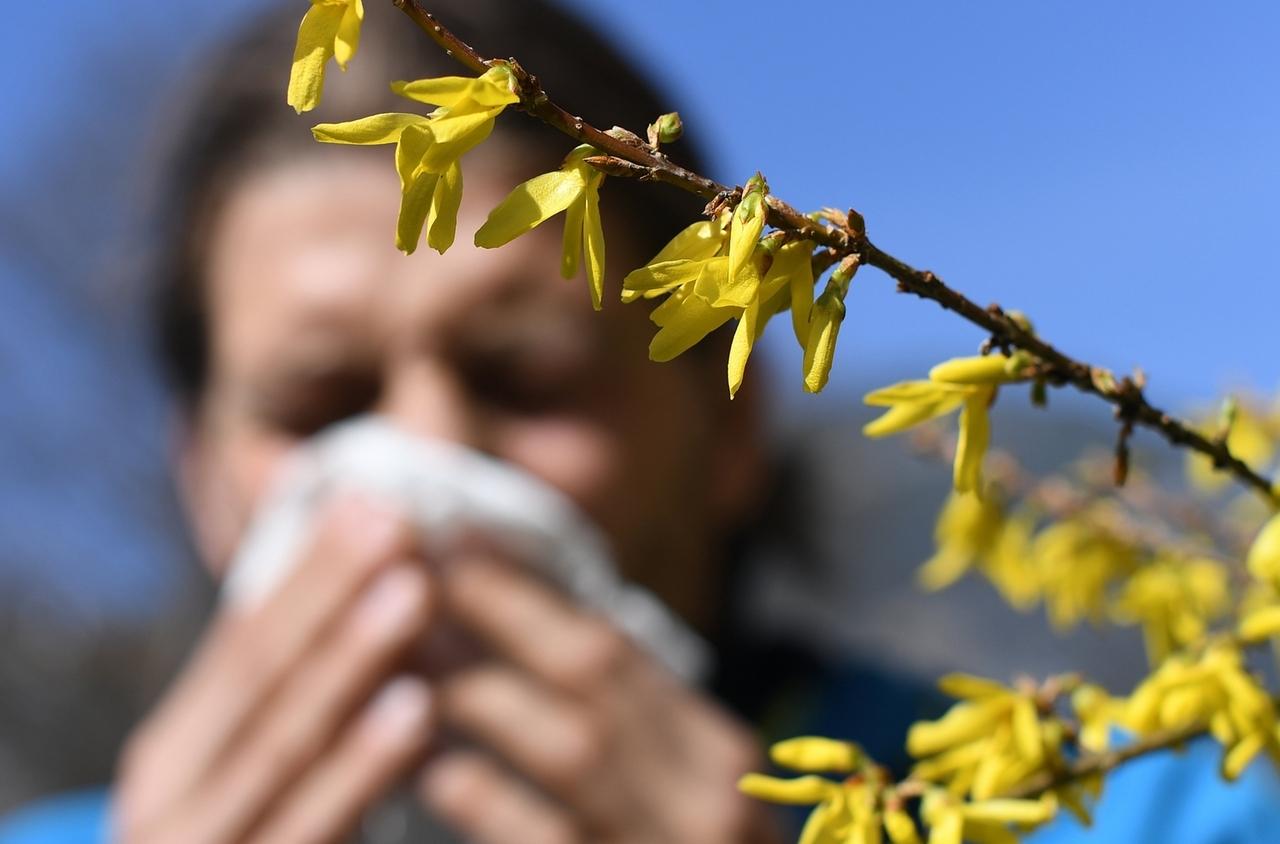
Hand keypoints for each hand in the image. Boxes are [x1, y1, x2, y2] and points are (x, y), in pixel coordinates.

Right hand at [116, 498, 434, 843]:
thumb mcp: (246, 779)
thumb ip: (292, 696)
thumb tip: (368, 578)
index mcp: (172, 760)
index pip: (241, 648)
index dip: (307, 574)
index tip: (369, 500)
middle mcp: (172, 807)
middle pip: (261, 682)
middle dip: (329, 594)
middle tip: (396, 521)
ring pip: (283, 746)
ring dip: (352, 660)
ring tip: (414, 589)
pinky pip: (315, 823)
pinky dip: (364, 766)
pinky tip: (415, 712)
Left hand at [419, 556, 781, 843]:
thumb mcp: (678, 794)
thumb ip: (621, 731)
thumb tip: (516, 644)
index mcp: (717, 752)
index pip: (616, 646)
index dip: (529, 591)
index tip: (458, 543)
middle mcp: (712, 791)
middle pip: (594, 676)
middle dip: (497, 614)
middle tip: (412, 567)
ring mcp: (676, 842)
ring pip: (574, 750)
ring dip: (481, 695)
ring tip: (404, 656)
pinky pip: (558, 841)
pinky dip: (497, 807)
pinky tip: (443, 775)